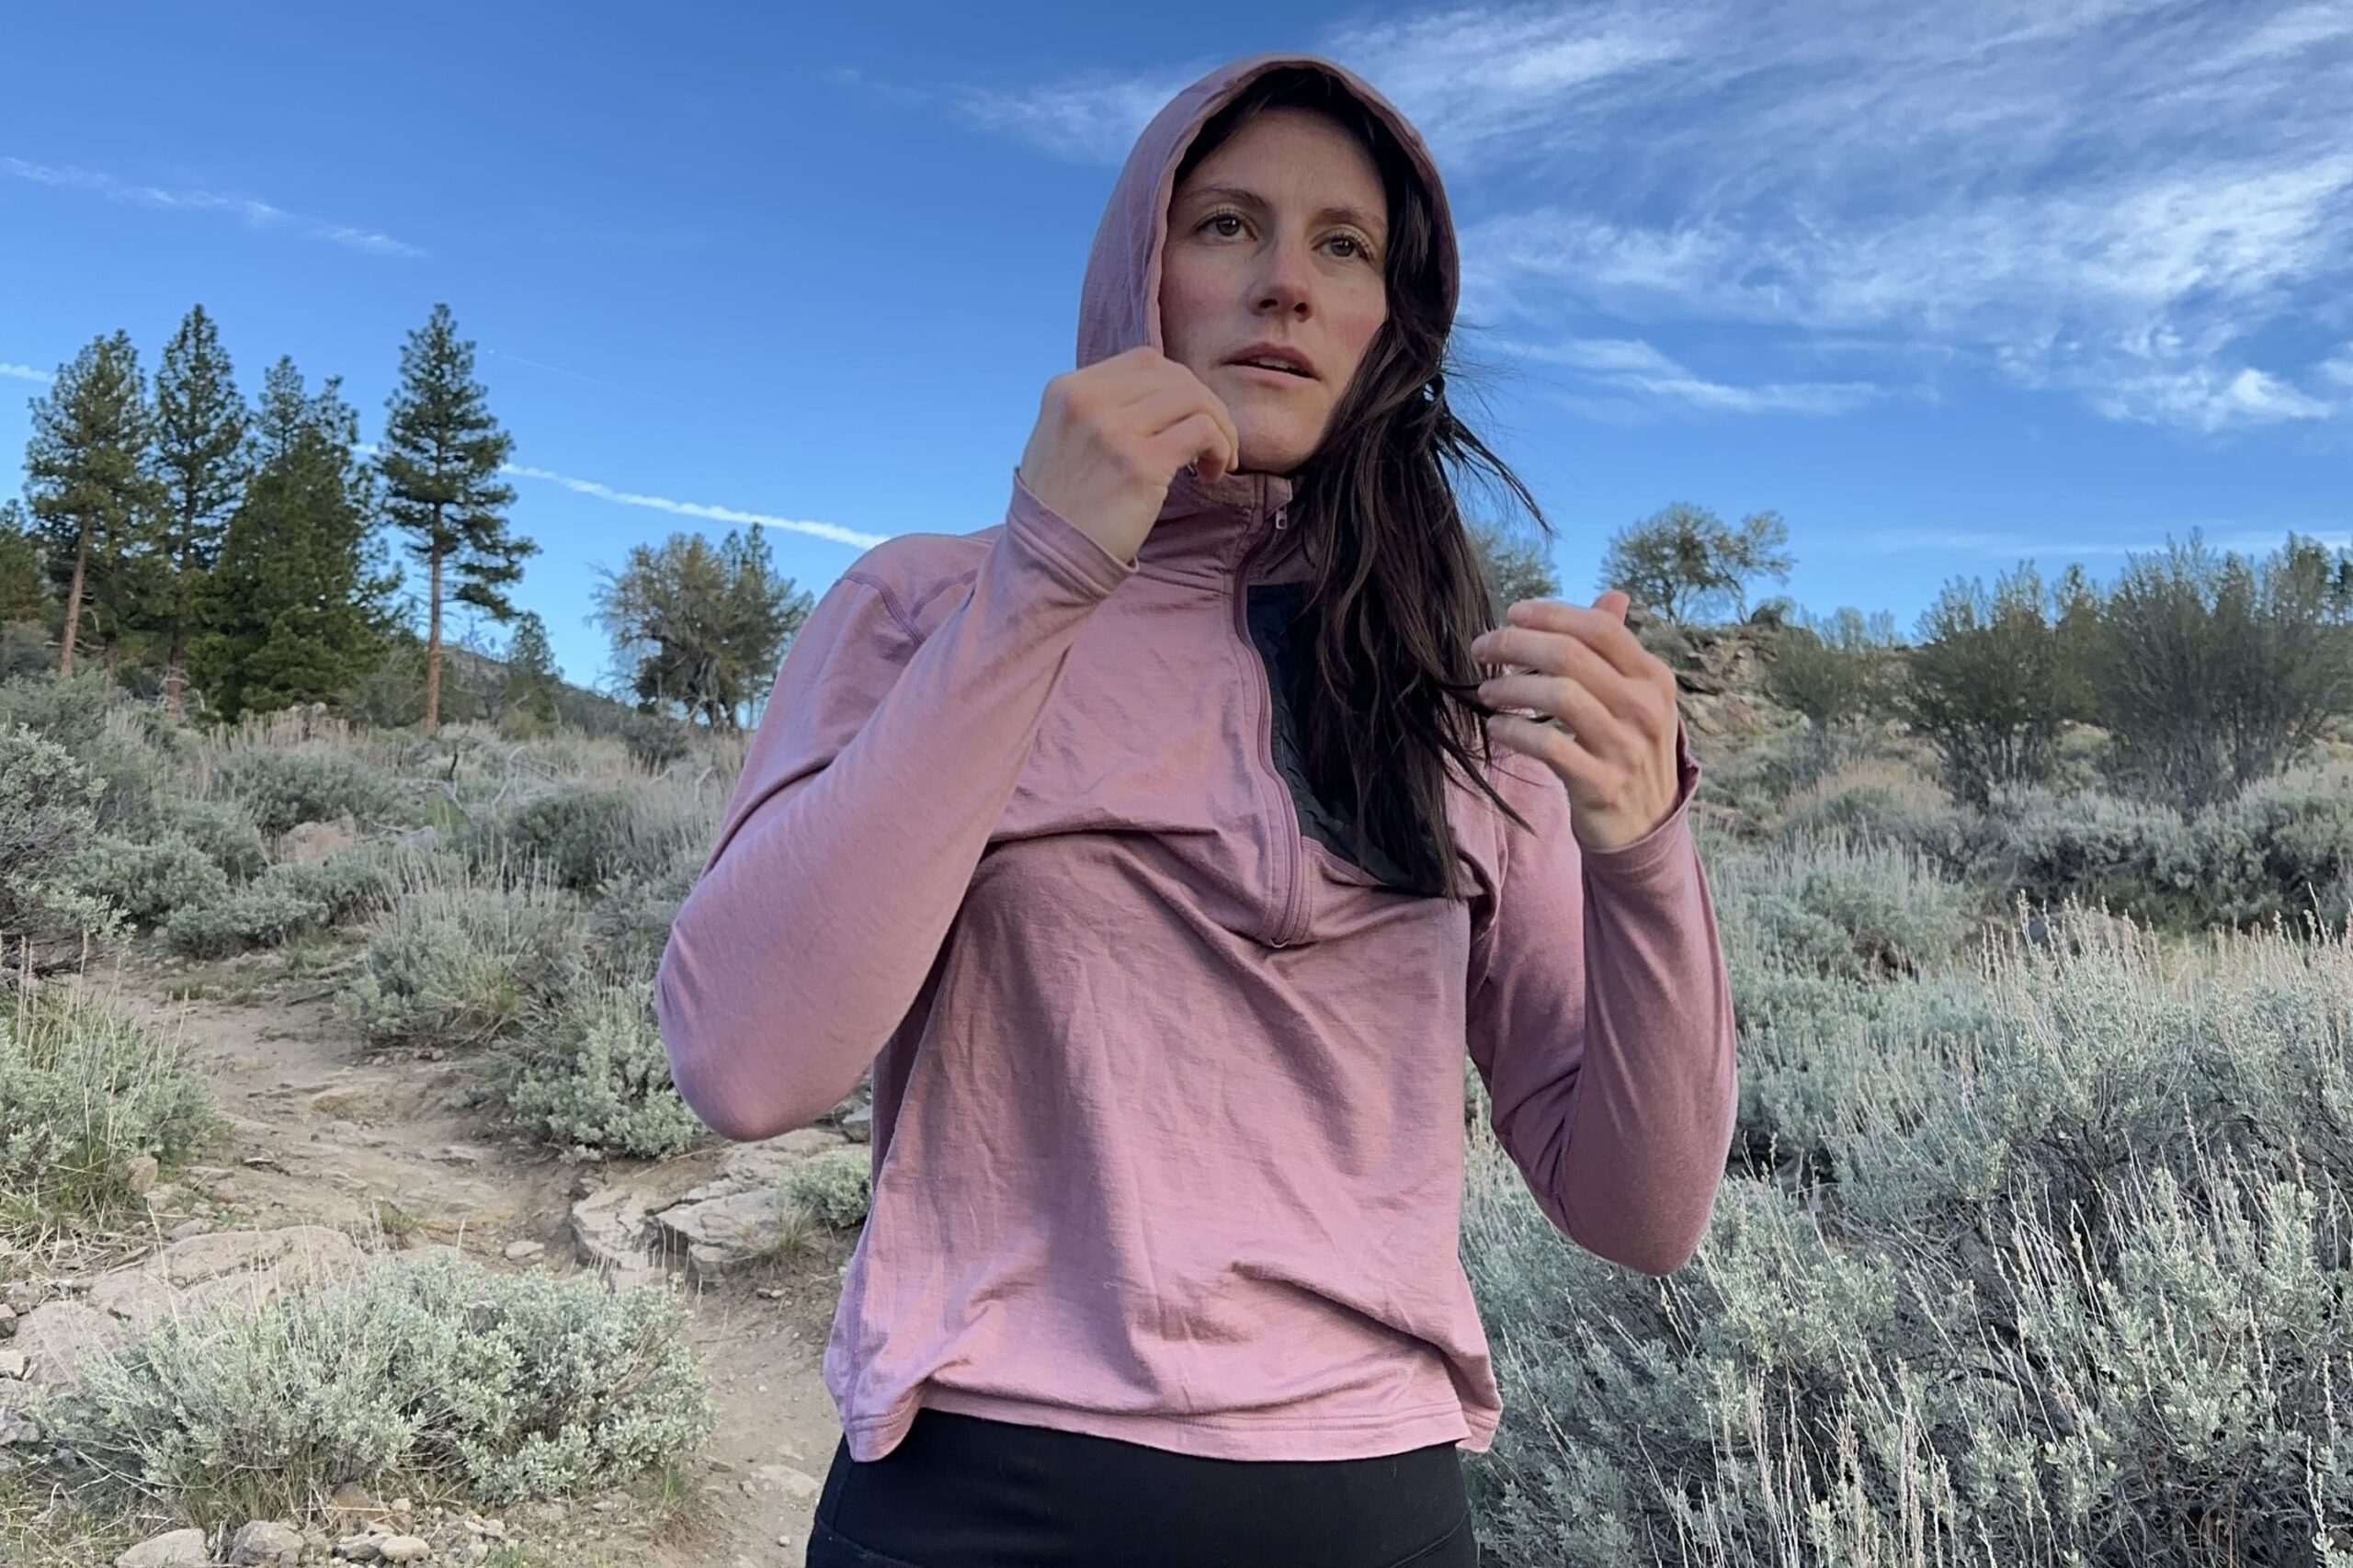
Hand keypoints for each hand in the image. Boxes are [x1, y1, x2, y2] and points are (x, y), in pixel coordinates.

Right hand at [1015, 346, 1240, 567]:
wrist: (1047, 561)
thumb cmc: (1064, 509)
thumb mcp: (1064, 440)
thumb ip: (1101, 410)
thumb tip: (1165, 398)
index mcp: (1067, 390)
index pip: (1144, 362)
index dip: (1179, 387)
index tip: (1187, 420)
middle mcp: (1087, 402)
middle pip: (1175, 377)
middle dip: (1208, 406)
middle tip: (1216, 444)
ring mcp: (1112, 430)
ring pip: (1194, 399)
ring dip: (1221, 428)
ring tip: (1218, 461)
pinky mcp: (1139, 464)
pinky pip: (1203, 431)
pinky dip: (1221, 448)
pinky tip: (1214, 473)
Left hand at [1469, 589, 1682, 852]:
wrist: (1647, 826)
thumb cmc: (1628, 749)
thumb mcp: (1637, 697)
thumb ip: (1618, 649)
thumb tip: (1614, 595)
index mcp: (1652, 677)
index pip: (1600, 628)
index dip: (1550, 614)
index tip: (1511, 614)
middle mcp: (1644, 708)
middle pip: (1570, 655)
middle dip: (1516, 644)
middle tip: (1482, 647)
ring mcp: (1625, 748)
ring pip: (1559, 696)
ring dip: (1510, 687)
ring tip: (1486, 691)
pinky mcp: (1601, 784)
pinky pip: (1548, 746)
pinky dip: (1515, 731)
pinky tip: (1498, 726)